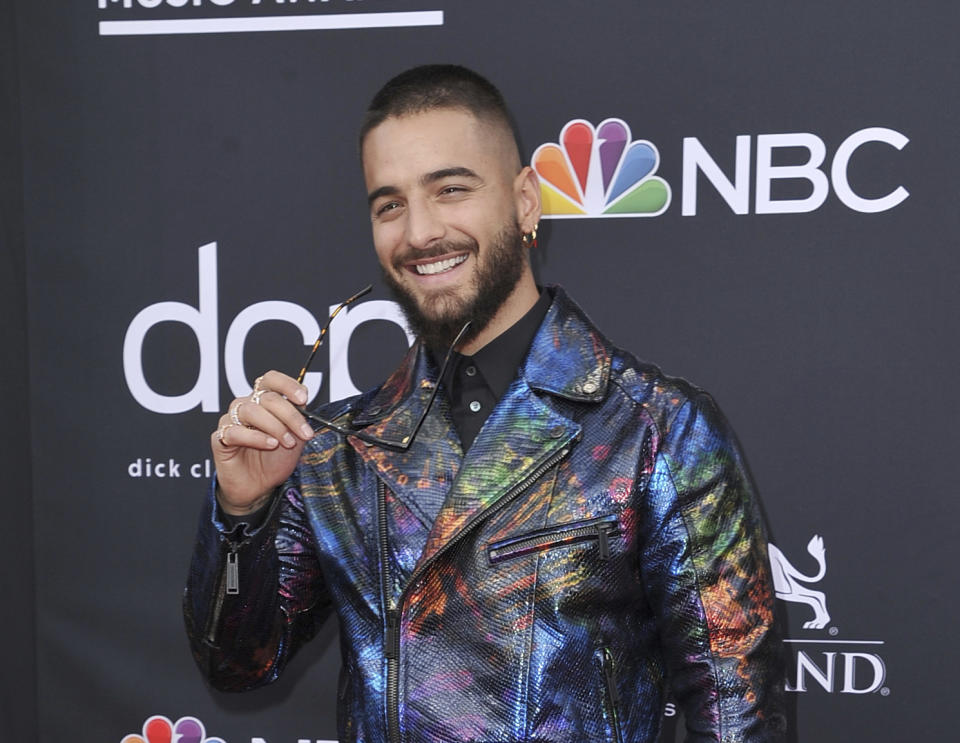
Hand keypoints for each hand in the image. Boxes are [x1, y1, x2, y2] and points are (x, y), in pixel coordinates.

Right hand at [211, 371, 315, 515]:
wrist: (260, 487)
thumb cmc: (276, 459)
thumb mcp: (296, 437)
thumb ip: (300, 417)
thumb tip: (304, 398)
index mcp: (264, 400)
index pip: (271, 379)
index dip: (287, 384)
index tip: (303, 398)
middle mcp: (246, 406)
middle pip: (266, 397)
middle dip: (290, 415)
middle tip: (304, 433)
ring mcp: (230, 421)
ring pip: (251, 411)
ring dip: (274, 426)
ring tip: (287, 442)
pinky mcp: (220, 438)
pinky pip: (234, 431)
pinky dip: (255, 437)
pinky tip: (270, 445)